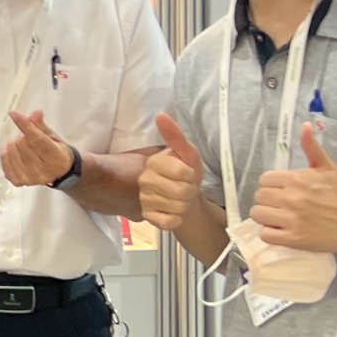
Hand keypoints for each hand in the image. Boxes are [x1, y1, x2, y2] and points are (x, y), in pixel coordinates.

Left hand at [1, 108, 76, 187]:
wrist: (59, 171)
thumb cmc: (56, 153)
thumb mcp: (52, 136)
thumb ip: (40, 125)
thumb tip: (36, 113)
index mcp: (57, 158)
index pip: (37, 139)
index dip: (25, 125)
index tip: (14, 115)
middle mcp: (44, 171)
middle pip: (22, 144)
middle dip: (23, 136)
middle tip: (29, 139)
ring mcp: (30, 178)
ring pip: (11, 151)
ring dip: (14, 144)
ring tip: (24, 147)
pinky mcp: (18, 181)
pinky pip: (4, 160)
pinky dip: (7, 153)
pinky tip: (15, 153)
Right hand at [139, 113, 203, 232]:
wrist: (182, 196)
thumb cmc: (185, 173)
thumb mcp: (186, 153)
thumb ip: (175, 136)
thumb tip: (160, 115)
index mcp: (154, 162)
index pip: (183, 173)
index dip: (192, 176)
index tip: (188, 174)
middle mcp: (145, 180)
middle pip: (182, 192)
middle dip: (190, 192)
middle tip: (186, 188)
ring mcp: (144, 199)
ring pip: (177, 207)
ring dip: (185, 205)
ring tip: (180, 199)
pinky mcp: (147, 216)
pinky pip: (170, 222)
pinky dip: (177, 219)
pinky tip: (173, 211)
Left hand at [252, 123, 336, 253]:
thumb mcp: (327, 167)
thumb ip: (311, 147)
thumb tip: (305, 126)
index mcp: (297, 179)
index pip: (264, 180)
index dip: (271, 186)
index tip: (280, 191)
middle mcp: (292, 198)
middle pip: (259, 197)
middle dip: (268, 201)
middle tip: (280, 205)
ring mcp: (293, 219)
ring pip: (258, 214)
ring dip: (266, 217)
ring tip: (279, 218)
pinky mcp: (295, 239)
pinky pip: (266, 235)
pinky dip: (270, 233)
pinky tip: (281, 230)